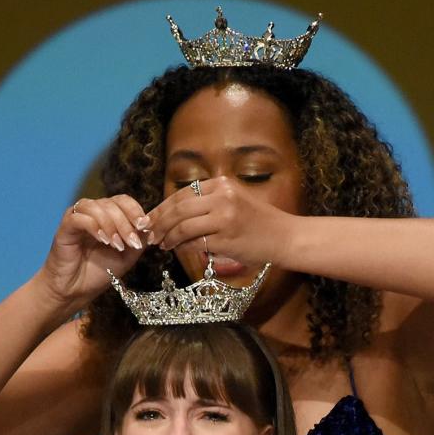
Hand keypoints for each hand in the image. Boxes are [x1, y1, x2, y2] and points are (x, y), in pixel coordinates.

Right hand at [37, 195, 147, 307]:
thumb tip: (150, 226)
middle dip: (126, 223)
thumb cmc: (99, 273)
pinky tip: (103, 241)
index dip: (135, 211)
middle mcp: (93, 213)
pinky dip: (95, 227)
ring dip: (112, 225)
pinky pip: (79, 218)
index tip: (144, 226)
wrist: (76, 290)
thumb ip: (139, 241)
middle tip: (132, 243)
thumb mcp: (127, 257)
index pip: (123, 201)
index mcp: (108, 216)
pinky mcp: (65, 227)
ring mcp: (78, 218)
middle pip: (112, 203)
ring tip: (117, 245)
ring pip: (97, 207)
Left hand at [143, 177, 295, 270]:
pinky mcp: (227, 239)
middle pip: (179, 209)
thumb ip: (210, 201)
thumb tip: (176, 212)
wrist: (284, 237)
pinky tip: (176, 250)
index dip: (162, 207)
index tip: (150, 218)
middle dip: (159, 222)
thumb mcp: (235, 200)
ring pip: (184, 226)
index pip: (183, 194)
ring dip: (168, 237)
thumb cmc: (259, 222)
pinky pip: (195, 243)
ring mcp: (225, 218)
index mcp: (222, 184)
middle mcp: (222, 197)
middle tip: (149, 233)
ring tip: (161, 244)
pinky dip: (181, 247)